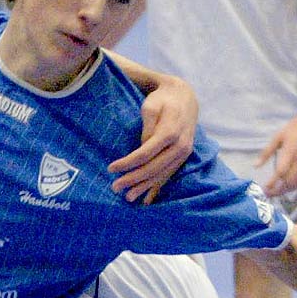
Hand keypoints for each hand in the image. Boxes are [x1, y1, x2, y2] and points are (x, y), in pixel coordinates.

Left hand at [110, 74, 196, 202]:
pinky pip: (169, 175)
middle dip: (133, 179)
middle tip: (115, 187)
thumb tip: (141, 148)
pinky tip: (148, 200)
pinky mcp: (183, 157)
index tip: (111, 168)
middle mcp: (180, 146)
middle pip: (153, 168)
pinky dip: (157, 187)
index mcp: (170, 132)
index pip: (145, 153)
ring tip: (128, 198)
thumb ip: (147, 126)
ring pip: (162, 175)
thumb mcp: (150, 106)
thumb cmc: (162, 100)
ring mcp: (184, 154)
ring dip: (144, 187)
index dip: (127, 163)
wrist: (185, 97)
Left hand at [257, 109, 296, 196]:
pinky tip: (288, 187)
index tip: (264, 188)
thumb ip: (266, 152)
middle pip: (289, 182)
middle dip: (278, 190)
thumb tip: (255, 166)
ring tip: (276, 192)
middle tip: (268, 193)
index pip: (280, 172)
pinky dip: (296, 186)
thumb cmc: (294, 128)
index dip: (272, 183)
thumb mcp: (278, 137)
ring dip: (286, 190)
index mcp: (291, 152)